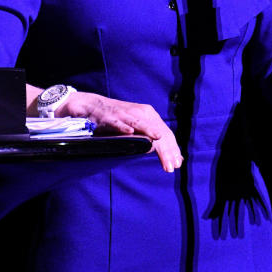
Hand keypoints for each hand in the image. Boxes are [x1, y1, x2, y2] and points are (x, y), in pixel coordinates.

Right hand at [61, 91, 183, 172]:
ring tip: (158, 140)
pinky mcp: (110, 117)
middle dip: (166, 149)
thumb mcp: (136, 126)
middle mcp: (140, 112)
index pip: (166, 132)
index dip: (173, 148)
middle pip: (157, 130)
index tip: (178, 164)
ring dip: (150, 134)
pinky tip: (129, 132)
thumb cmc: (117, 119)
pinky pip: (118, 122)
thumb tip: (166, 153)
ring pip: (141, 124)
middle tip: (171, 166)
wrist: (94, 105)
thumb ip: (149, 137)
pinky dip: (123, 126)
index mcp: (149, 115)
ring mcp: (125, 114)